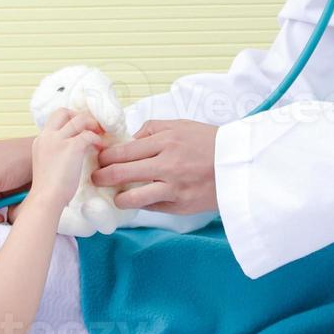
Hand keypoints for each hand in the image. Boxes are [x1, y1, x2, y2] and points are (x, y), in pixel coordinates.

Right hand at [29, 109, 106, 208]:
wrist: (46, 198)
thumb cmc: (49, 189)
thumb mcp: (47, 164)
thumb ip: (55, 153)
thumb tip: (71, 152)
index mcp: (41, 140)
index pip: (55, 119)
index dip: (69, 120)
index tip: (80, 129)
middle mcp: (48, 136)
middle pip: (64, 111)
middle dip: (79, 116)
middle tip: (91, 128)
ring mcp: (59, 140)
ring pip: (79, 119)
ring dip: (92, 124)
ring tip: (100, 135)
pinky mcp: (71, 147)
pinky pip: (88, 134)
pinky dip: (96, 139)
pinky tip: (100, 147)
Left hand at [91, 119, 218, 214]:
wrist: (238, 163)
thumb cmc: (209, 142)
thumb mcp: (181, 126)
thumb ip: (153, 130)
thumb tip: (129, 140)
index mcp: (166, 141)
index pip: (124, 151)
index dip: (106, 157)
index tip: (98, 160)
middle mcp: (167, 165)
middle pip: (122, 173)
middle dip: (102, 177)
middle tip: (95, 178)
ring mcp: (173, 187)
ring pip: (133, 198)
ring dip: (118, 198)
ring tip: (115, 197)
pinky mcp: (181, 205)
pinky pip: (153, 207)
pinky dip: (142, 204)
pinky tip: (139, 201)